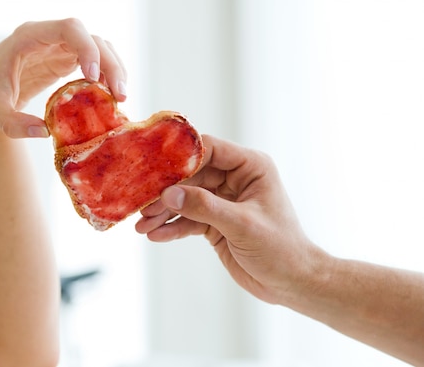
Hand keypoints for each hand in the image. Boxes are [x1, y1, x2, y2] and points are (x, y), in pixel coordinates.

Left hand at [0, 18, 126, 137]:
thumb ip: (12, 122)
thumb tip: (43, 132)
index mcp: (29, 37)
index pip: (68, 28)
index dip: (86, 47)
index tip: (93, 76)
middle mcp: (49, 37)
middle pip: (91, 38)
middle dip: (109, 63)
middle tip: (119, 95)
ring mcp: (59, 48)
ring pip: (98, 47)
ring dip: (114, 69)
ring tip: (120, 98)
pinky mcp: (65, 61)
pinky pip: (94, 61)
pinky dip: (107, 76)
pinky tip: (110, 97)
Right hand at [135, 135, 322, 303]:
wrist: (291, 283)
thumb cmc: (281, 249)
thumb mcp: (242, 225)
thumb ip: (204, 207)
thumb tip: (169, 194)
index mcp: (250, 167)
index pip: (209, 150)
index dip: (181, 157)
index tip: (155, 166)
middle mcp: (235, 179)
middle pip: (191, 175)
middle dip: (166, 191)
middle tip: (142, 203)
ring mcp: (223, 200)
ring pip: (185, 198)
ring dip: (164, 212)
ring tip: (142, 225)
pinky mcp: (215, 221)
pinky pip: (188, 219)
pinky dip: (172, 227)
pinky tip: (155, 235)